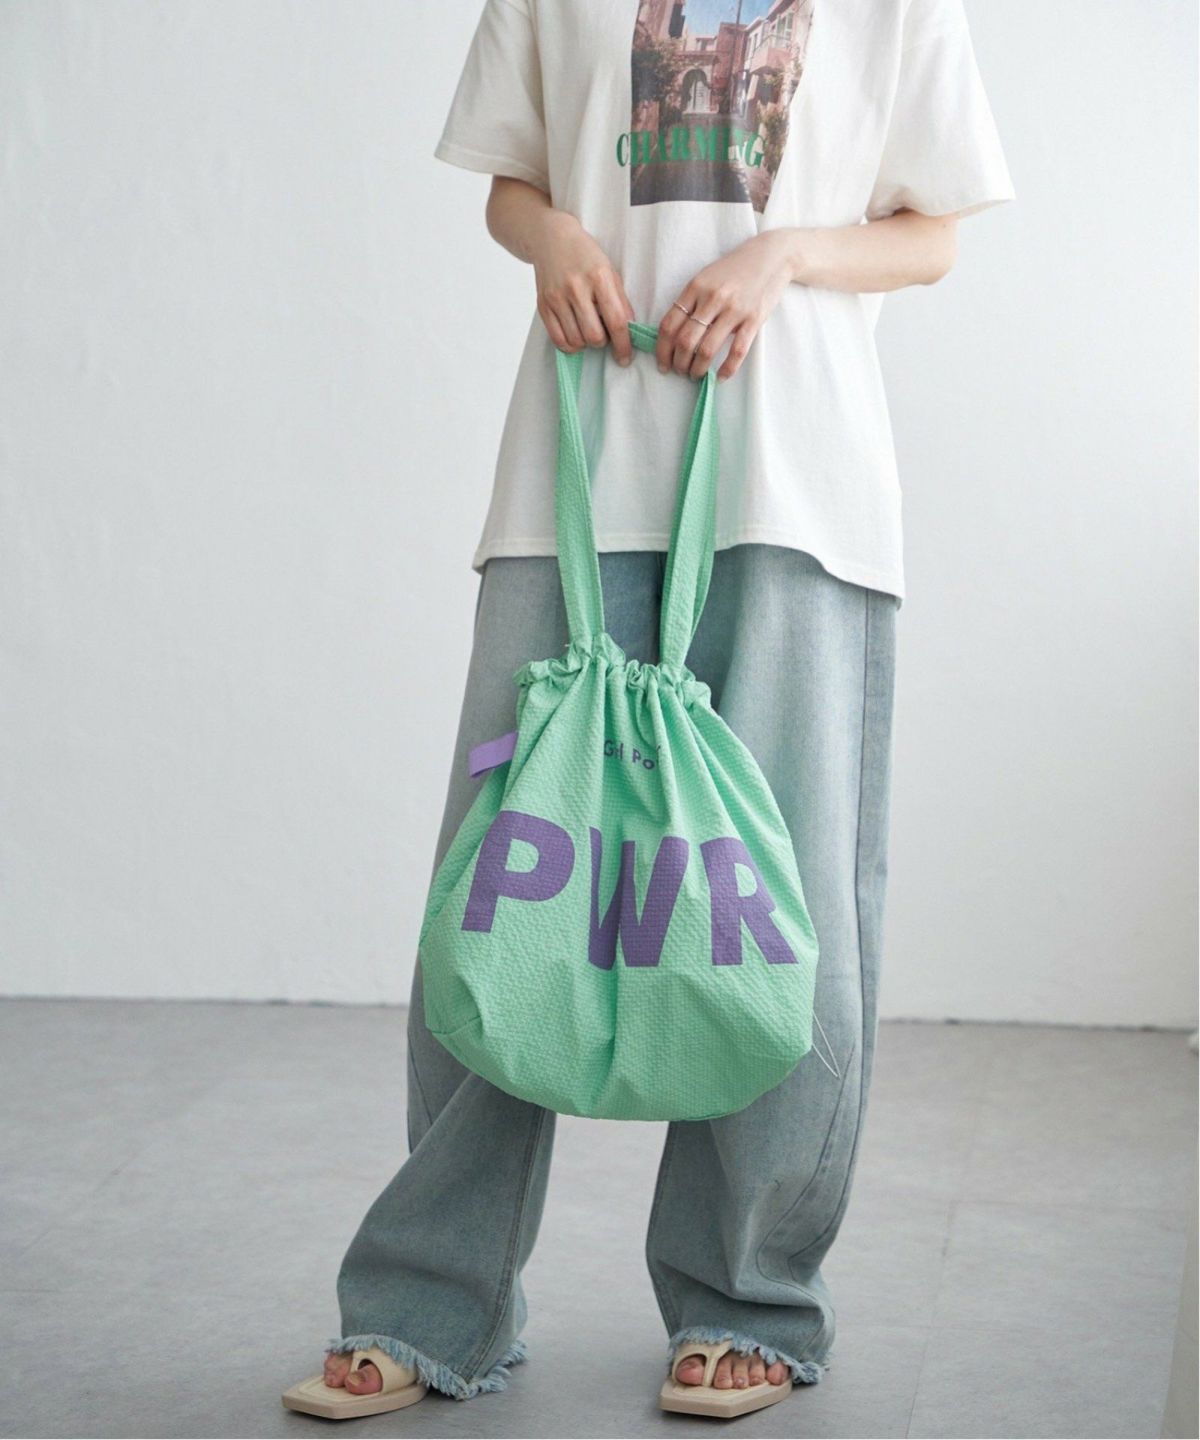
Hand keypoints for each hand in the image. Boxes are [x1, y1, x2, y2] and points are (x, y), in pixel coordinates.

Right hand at [528, 211, 635, 363]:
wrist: (552, 239)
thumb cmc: (586, 256)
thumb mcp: (610, 272)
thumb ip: (620, 301)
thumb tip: (629, 331)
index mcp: (599, 277)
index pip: (616, 321)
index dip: (623, 345)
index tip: (625, 357)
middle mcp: (576, 288)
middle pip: (594, 336)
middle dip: (603, 342)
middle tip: (604, 334)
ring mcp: (557, 297)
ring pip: (576, 341)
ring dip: (586, 343)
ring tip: (588, 329)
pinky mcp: (543, 305)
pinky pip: (558, 340)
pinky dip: (570, 345)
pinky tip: (575, 335)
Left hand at [656, 230, 795, 380]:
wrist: (772, 257)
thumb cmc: (735, 269)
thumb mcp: (706, 278)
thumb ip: (691, 302)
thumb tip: (674, 334)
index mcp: (695, 287)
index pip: (669, 325)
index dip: (662, 350)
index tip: (663, 364)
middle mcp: (712, 298)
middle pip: (685, 341)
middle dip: (679, 363)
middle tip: (680, 372)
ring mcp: (734, 310)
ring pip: (707, 350)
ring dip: (697, 369)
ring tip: (696, 375)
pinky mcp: (753, 319)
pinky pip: (736, 351)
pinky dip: (726, 369)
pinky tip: (720, 377)